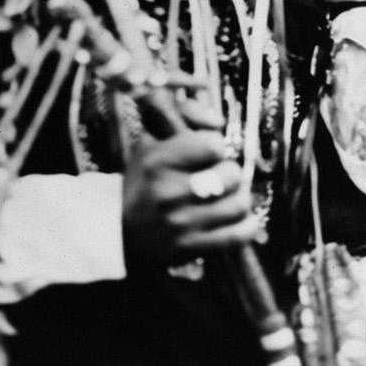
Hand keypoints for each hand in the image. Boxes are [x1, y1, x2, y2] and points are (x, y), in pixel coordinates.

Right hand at [121, 100, 257, 264]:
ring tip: (228, 197)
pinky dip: (246, 225)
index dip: (216, 146)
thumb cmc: (144, 180)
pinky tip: (237, 219)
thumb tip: (218, 120)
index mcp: (158, 162)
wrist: (118, 228)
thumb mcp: (153, 142)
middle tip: (221, 176)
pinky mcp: (191, 248)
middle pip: (231, 175)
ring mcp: (181, 224)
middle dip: (230, 172)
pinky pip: (239, 235)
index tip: (209, 153)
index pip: (213, 145)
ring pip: (239, 205)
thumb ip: (185, 117)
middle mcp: (169, 193)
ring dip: (239, 198)